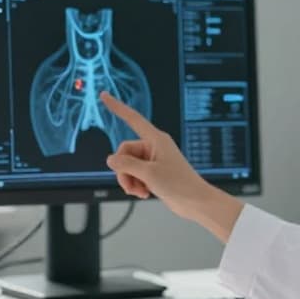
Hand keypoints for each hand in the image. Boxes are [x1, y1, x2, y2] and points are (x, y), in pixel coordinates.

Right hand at [99, 92, 243, 241]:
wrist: (195, 202)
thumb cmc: (180, 184)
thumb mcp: (148, 174)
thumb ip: (126, 165)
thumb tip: (111, 160)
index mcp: (156, 139)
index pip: (132, 118)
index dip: (117, 107)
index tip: (105, 96)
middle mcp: (154, 147)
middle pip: (124, 152)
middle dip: (124, 171)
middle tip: (131, 185)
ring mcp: (153, 160)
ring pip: (128, 166)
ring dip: (129, 180)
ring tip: (139, 191)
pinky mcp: (153, 172)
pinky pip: (134, 174)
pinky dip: (135, 184)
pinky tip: (144, 192)